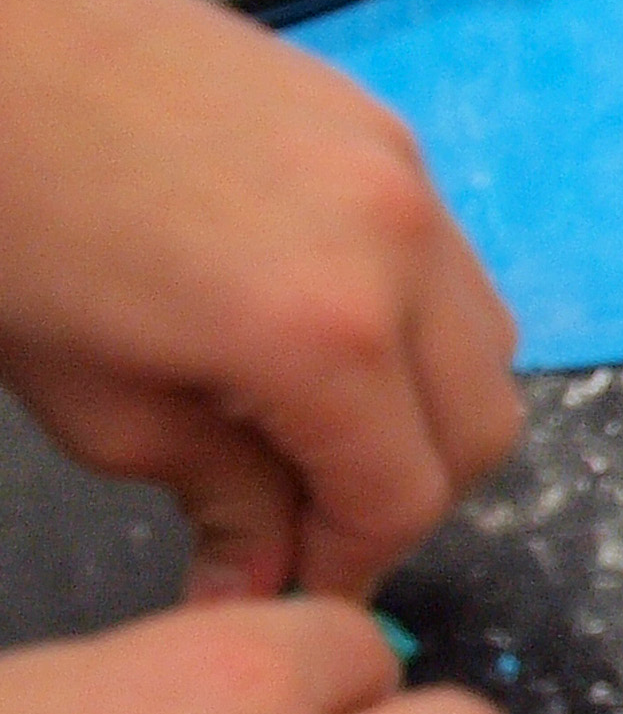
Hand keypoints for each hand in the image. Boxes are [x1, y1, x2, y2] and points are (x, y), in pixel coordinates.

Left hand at [0, 0, 523, 602]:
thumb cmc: (4, 218)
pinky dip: (405, 316)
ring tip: (312, 414)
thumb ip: (216, 500)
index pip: (403, 497)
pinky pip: (443, 258)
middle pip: (480, 429)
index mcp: (324, 334)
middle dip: (407, 491)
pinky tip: (304, 316)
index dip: (353, 562)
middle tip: (310, 514)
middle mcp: (399, 249)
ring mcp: (405, 175)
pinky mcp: (382, 128)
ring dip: (421, 404)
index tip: (301, 585)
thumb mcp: (96, 403)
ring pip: (484, 342)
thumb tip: (262, 581)